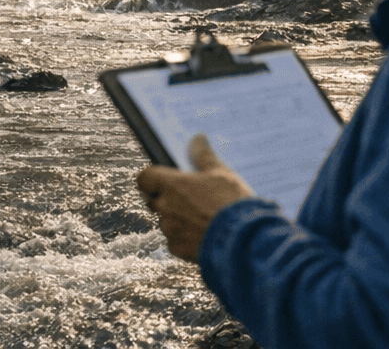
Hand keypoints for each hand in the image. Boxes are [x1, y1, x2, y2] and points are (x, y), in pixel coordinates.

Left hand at [137, 134, 254, 261]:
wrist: (244, 241)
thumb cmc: (231, 204)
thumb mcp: (222, 174)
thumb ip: (204, 157)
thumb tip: (197, 138)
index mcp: (172, 185)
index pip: (144, 178)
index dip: (151, 178)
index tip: (163, 178)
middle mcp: (165, 207)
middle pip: (154, 200)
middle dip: (167, 198)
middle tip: (189, 197)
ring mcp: (170, 230)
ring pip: (166, 221)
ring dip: (177, 219)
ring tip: (202, 217)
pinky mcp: (178, 250)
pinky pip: (175, 241)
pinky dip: (185, 238)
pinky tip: (204, 233)